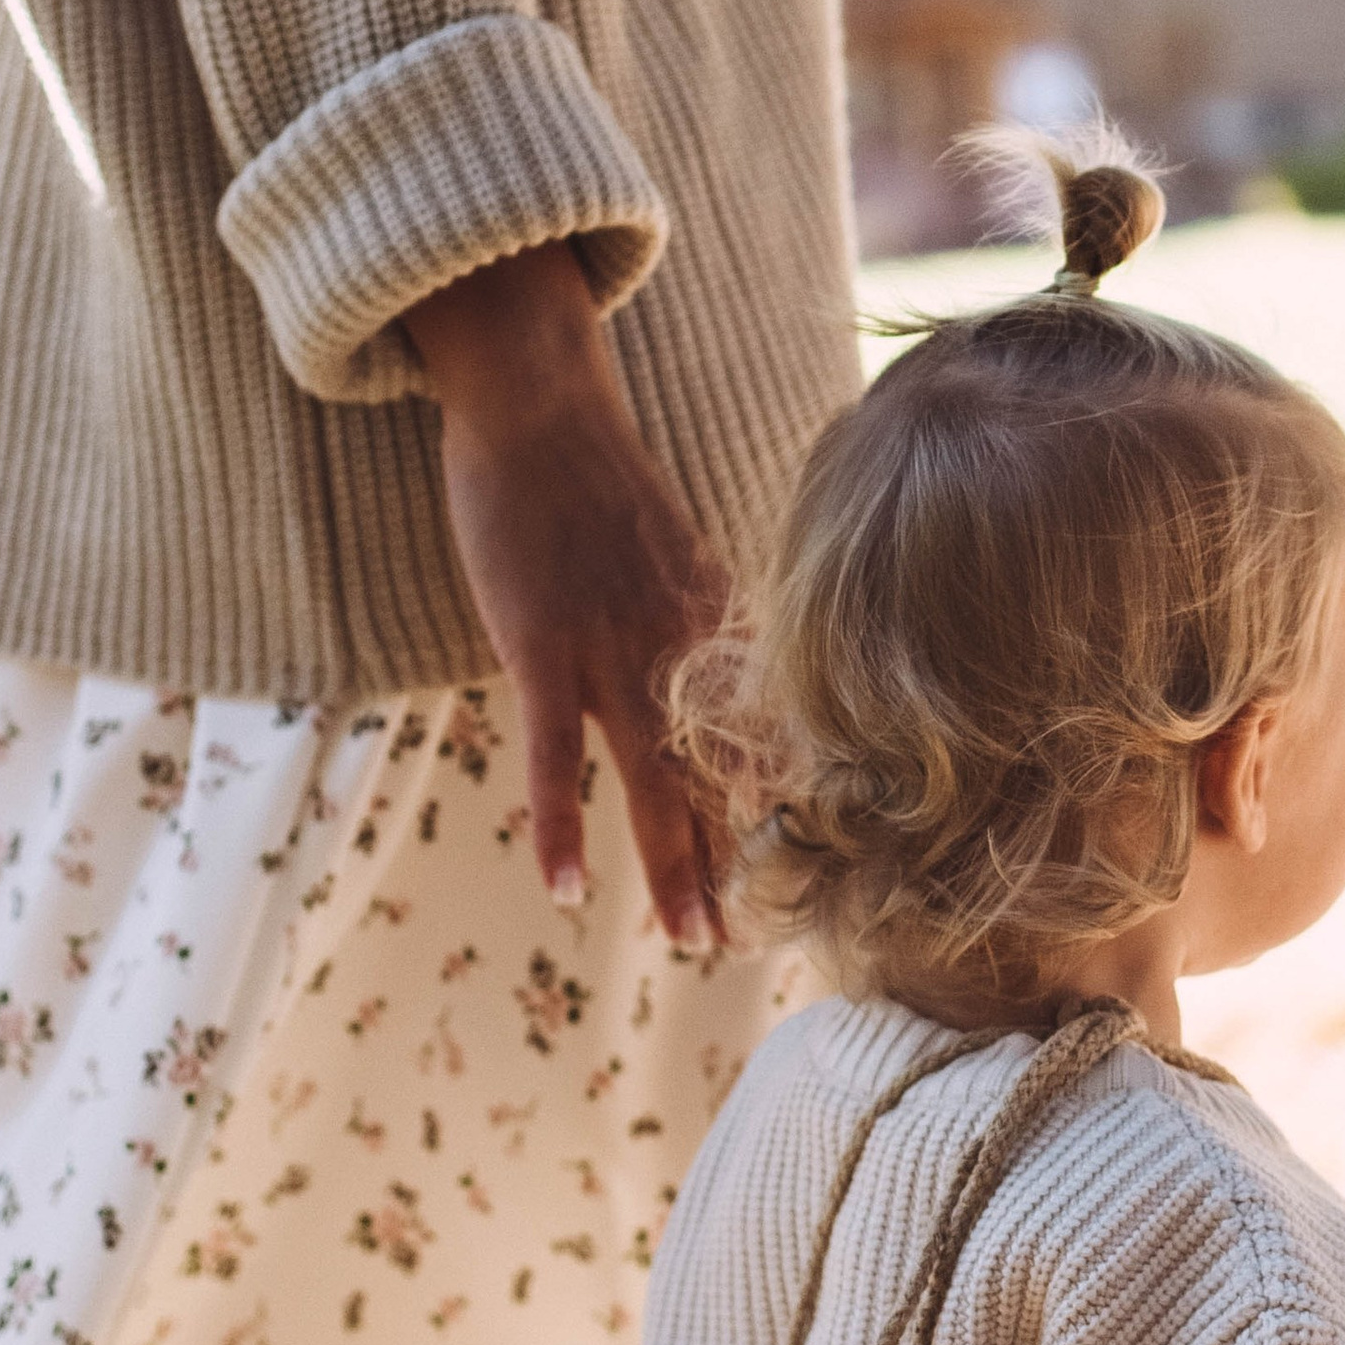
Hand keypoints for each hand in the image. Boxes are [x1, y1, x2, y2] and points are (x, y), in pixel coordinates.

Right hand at [406, 243, 723, 944]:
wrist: (543, 403)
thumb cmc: (593, 477)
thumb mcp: (671, 552)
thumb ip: (694, 618)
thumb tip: (714, 674)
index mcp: (715, 623)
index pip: (754, 734)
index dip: (776, 807)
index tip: (803, 871)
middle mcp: (679, 646)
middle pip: (714, 774)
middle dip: (732, 861)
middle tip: (748, 941)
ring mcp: (611, 648)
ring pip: (649, 778)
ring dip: (670, 864)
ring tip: (690, 939)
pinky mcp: (542, 644)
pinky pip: (553, 753)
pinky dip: (560, 822)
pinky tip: (568, 886)